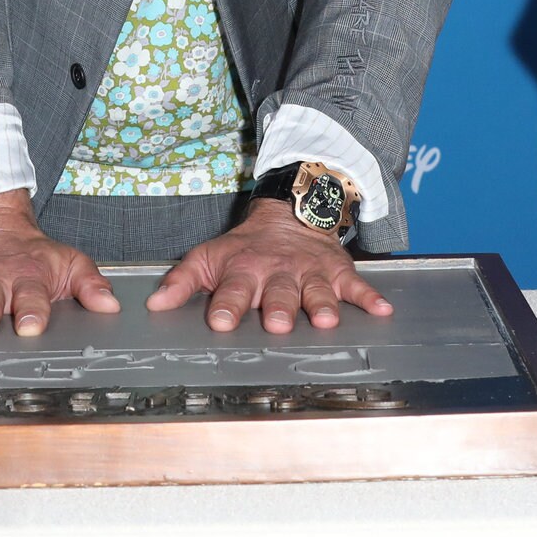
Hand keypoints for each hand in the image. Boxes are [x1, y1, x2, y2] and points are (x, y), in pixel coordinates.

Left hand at [145, 200, 393, 333]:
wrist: (291, 213)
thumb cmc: (246, 247)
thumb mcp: (208, 257)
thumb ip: (182, 282)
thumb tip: (153, 305)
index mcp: (244, 271)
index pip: (232, 290)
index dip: (225, 305)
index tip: (219, 321)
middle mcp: (277, 273)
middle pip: (277, 293)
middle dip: (278, 307)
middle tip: (277, 323)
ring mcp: (309, 273)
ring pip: (315, 291)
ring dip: (320, 305)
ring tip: (325, 321)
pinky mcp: (337, 273)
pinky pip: (356, 286)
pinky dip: (370, 297)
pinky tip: (383, 310)